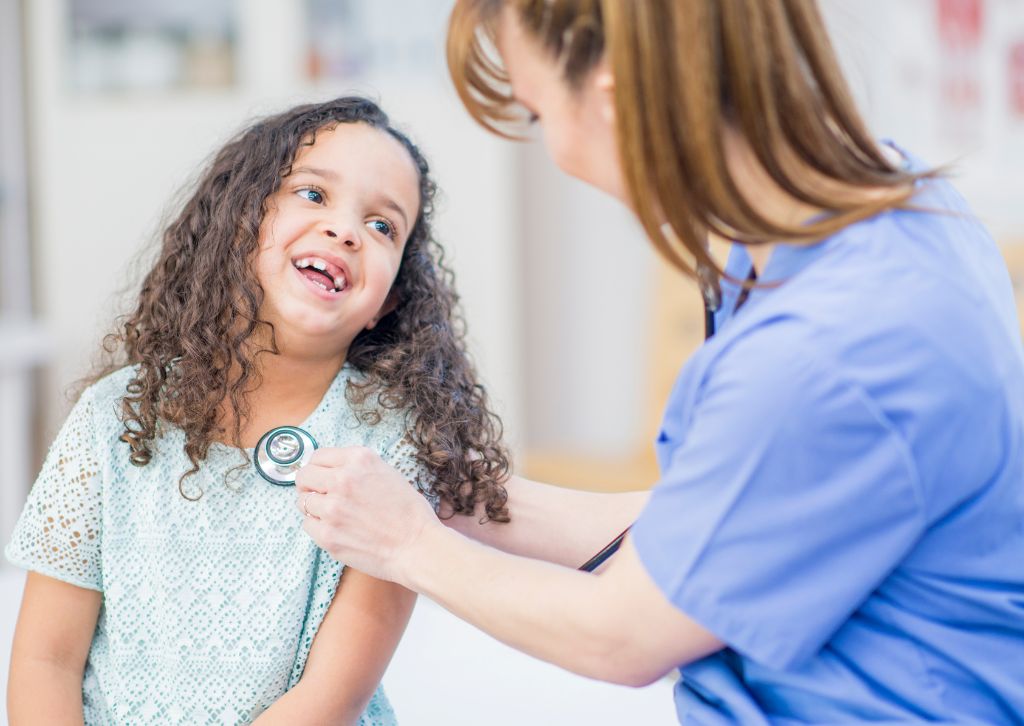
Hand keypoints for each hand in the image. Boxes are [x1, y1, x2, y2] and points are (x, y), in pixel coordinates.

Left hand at [295, 446, 437, 584]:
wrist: (417, 546)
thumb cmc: (409, 513)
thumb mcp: (387, 474)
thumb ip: (357, 469)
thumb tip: (330, 471)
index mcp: (359, 459)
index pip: (318, 456)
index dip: (319, 468)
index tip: (321, 477)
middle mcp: (342, 479)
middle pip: (304, 476)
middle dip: (309, 485)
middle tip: (320, 496)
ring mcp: (332, 508)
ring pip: (303, 502)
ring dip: (315, 508)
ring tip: (335, 516)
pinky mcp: (327, 534)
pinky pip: (308, 525)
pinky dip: (319, 528)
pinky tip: (338, 530)